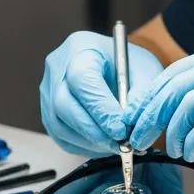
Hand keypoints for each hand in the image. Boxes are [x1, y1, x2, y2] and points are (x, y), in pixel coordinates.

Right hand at [40, 31, 163, 156]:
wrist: (113, 64)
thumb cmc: (127, 64)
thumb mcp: (145, 71)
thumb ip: (142, 97)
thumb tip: (132, 128)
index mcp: (81, 48)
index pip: (82, 80)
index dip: (100, 109)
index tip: (121, 129)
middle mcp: (57, 68)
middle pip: (63, 105)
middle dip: (93, 130)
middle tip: (120, 144)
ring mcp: (48, 90)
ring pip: (58, 125)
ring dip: (89, 141)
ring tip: (115, 145)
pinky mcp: (47, 111)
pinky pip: (59, 135)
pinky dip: (82, 145)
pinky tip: (102, 144)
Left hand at [126, 36, 193, 189]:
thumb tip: (180, 109)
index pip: (183, 68)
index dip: (152, 93)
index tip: (135, 115)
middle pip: (179, 82)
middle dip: (150, 112)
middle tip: (136, 135)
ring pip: (189, 102)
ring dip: (172, 130)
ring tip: (169, 148)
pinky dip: (193, 139)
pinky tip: (191, 151)